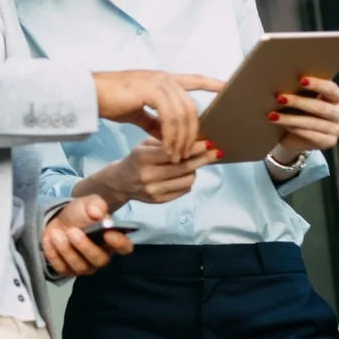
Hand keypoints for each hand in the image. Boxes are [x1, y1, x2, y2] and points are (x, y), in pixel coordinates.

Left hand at [42, 195, 133, 277]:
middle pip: (99, 260)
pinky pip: (62, 268)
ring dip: (66, 250)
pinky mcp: (68, 269)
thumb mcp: (88, 203)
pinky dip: (54, 255)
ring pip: (80, 266)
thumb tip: (97, 212)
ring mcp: (85, 266)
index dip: (119, 243)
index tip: (108, 233)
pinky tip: (49, 240)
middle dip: (84, 246)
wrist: (59, 220)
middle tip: (72, 231)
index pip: (124, 247)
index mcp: (113, 239)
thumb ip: (95, 205)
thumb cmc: (80, 214)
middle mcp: (102, 256)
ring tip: (56, 234)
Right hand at [93, 71, 223, 161]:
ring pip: (183, 114)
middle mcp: (164, 78)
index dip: (212, 84)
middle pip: (192, 107)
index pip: (194, 79)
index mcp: (163, 79)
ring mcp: (158, 82)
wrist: (89, 94)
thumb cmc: (109, 101)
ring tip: (178, 156)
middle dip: (193, 133)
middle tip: (191, 153)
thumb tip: (167, 136)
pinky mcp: (151, 90)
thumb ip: (155, 121)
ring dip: (182, 138)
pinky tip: (168, 148)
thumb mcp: (137, 112)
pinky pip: (170, 117)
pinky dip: (171, 136)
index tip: (228, 89)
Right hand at [99, 138, 220, 205]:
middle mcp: (147, 175)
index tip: (208, 142)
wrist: (121, 182)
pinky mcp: (158, 200)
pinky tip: (186, 174)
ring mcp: (153, 190)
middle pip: (184, 167)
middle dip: (203, 158)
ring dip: (196, 170)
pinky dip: (188, 181)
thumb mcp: (145, 145)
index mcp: (142, 157)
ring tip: (196, 164)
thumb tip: (195, 137)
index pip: (173, 151)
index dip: (193, 147)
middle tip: (217, 152)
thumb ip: (167, 142)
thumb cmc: (137, 159)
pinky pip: (184, 190)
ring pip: (187, 179)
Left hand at [269, 76, 338, 156]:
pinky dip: (295, 129)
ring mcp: (337, 129)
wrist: (295, 137)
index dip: (317, 84)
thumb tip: (282, 81)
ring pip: (313, 123)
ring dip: (291, 119)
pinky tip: (282, 126)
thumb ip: (300, 90)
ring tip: (273, 115)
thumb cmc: (298, 111)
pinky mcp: (329, 142)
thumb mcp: (302, 99)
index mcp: (337, 97)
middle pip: (321, 107)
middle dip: (299, 102)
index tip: (300, 80)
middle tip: (280, 98)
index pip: (331, 89)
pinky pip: (311, 135)